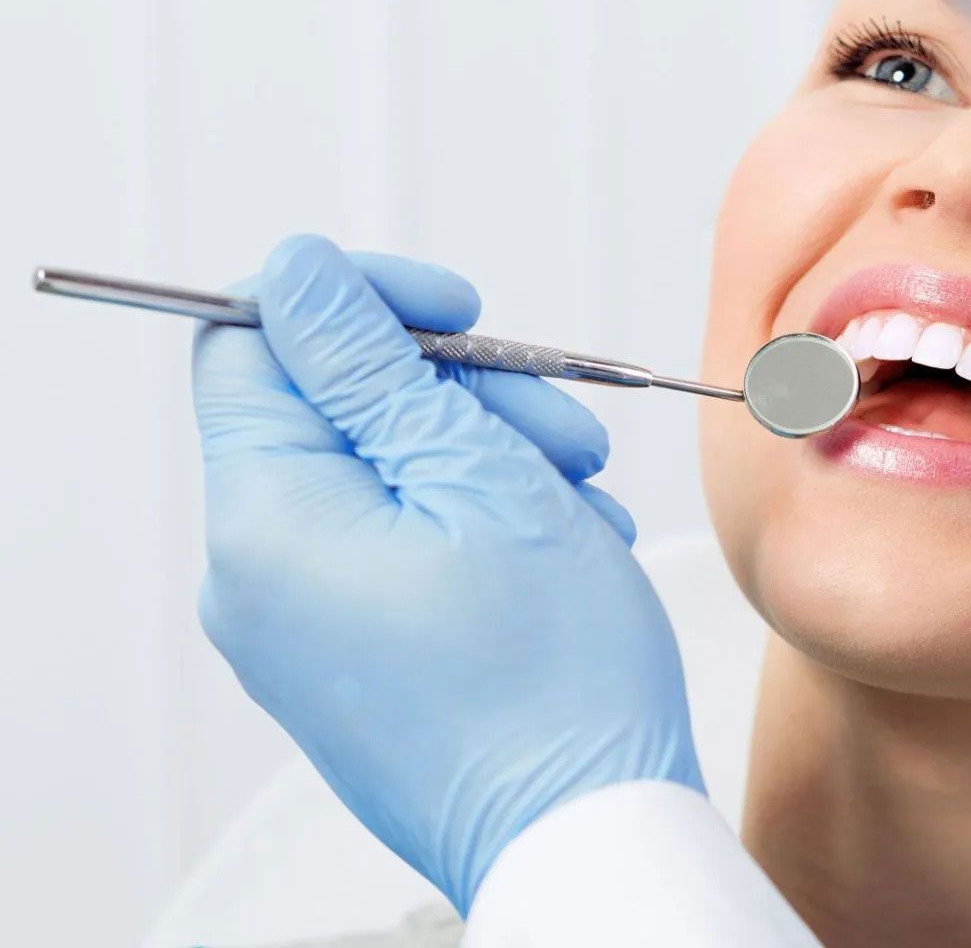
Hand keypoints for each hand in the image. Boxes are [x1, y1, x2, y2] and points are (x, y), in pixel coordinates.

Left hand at [193, 235, 701, 914]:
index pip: (253, 340)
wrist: (584, 831)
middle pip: (330, 407)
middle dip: (457, 391)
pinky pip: (391, 544)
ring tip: (576, 501)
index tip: (457, 307)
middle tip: (559, 429)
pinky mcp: (343, 659)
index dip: (358, 301)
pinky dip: (476, 520)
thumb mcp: (479, 475)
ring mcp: (295, 627)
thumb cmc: (553, 676)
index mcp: (264, 520)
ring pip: (377, 472)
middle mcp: (254, 576)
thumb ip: (371, 363)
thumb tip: (295, 274)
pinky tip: (558, 545)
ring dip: (486, 455)